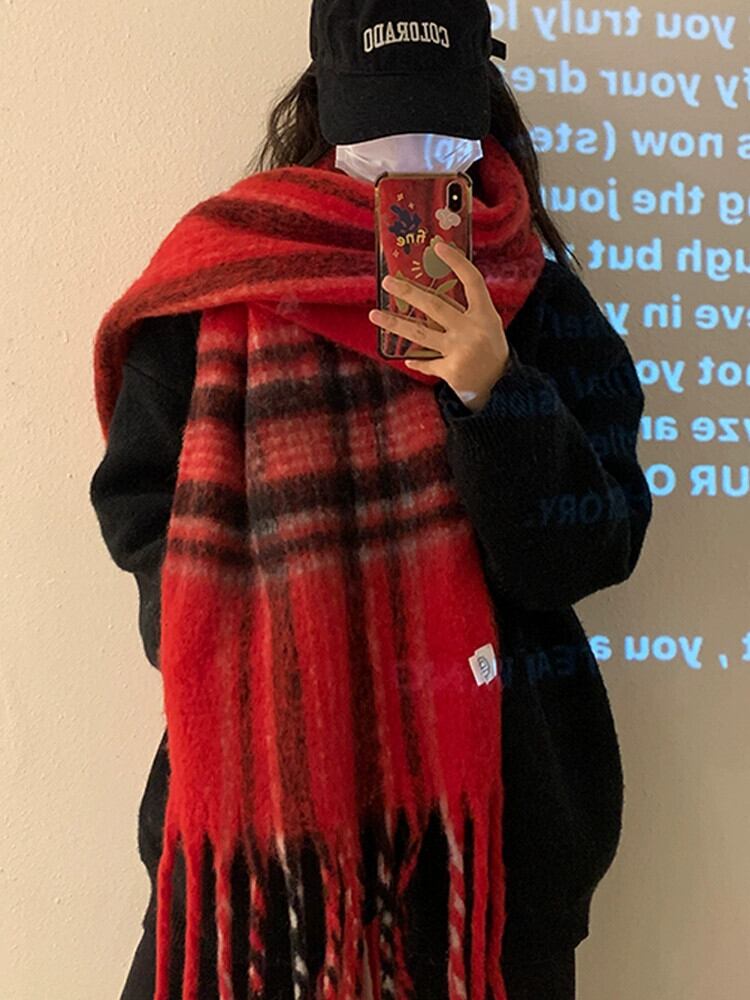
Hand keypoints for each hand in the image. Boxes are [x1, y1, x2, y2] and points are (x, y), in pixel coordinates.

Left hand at [368, 241, 511, 412]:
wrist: (503, 389)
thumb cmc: (491, 352)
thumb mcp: (488, 326)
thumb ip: (468, 311)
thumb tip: (434, 292)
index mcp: (485, 314)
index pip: (471, 281)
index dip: (456, 262)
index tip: (438, 246)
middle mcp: (473, 329)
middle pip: (435, 305)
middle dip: (408, 292)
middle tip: (387, 282)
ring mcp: (461, 350)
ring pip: (420, 333)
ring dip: (395, 323)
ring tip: (374, 315)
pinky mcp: (451, 370)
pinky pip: (427, 361)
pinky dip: (417, 361)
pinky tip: (406, 358)